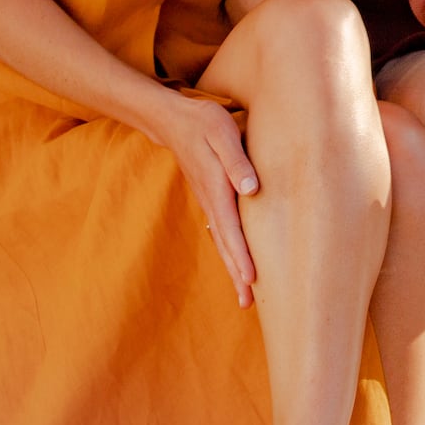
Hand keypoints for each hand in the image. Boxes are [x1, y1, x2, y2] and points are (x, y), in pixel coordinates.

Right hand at [153, 94, 258, 306]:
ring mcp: (208, 201)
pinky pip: (220, 231)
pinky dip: (228, 250)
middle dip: (237, 274)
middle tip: (248, 304)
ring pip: (221, 241)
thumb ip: (237, 160)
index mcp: (216, 188)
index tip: (251, 281)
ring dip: (232, 267)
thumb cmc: (203, 122)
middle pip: (225, 244)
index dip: (242, 256)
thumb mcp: (223, 132)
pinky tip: (233, 262)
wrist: (173, 119)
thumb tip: (251, 188)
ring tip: (244, 295)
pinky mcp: (209, 197)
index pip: (232, 229)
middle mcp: (211, 201)